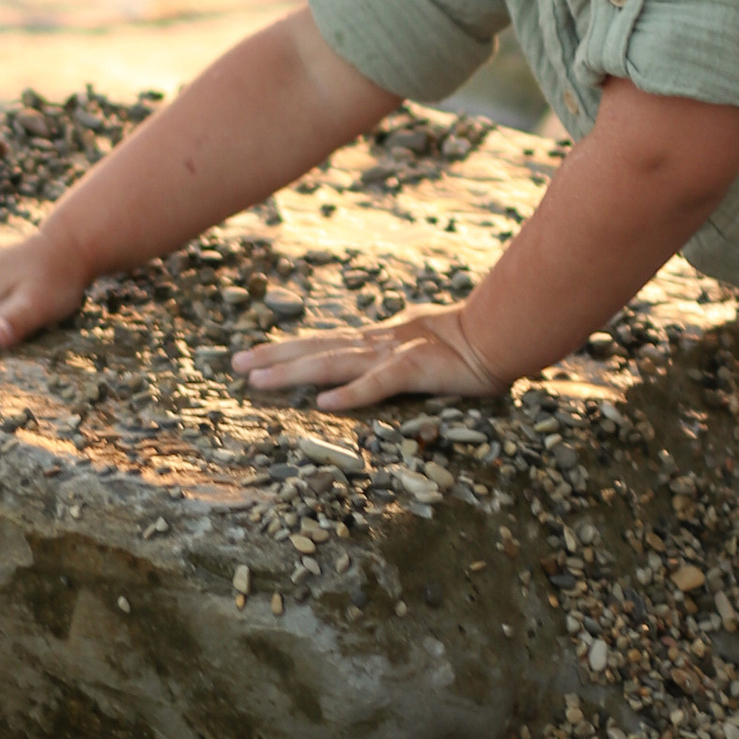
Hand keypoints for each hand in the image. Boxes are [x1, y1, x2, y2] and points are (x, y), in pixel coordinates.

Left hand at [234, 300, 503, 412]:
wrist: (504, 333)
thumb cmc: (470, 343)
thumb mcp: (421, 347)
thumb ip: (394, 356)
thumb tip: (369, 369)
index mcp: (378, 338)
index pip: (323, 342)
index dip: (286, 347)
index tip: (252, 354)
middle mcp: (377, 342)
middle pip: (316, 349)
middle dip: (274, 356)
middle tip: (234, 364)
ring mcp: (393, 353)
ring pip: (333, 363)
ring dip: (294, 373)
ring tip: (258, 380)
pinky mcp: (414, 369)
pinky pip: (377, 385)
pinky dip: (350, 394)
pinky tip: (323, 405)